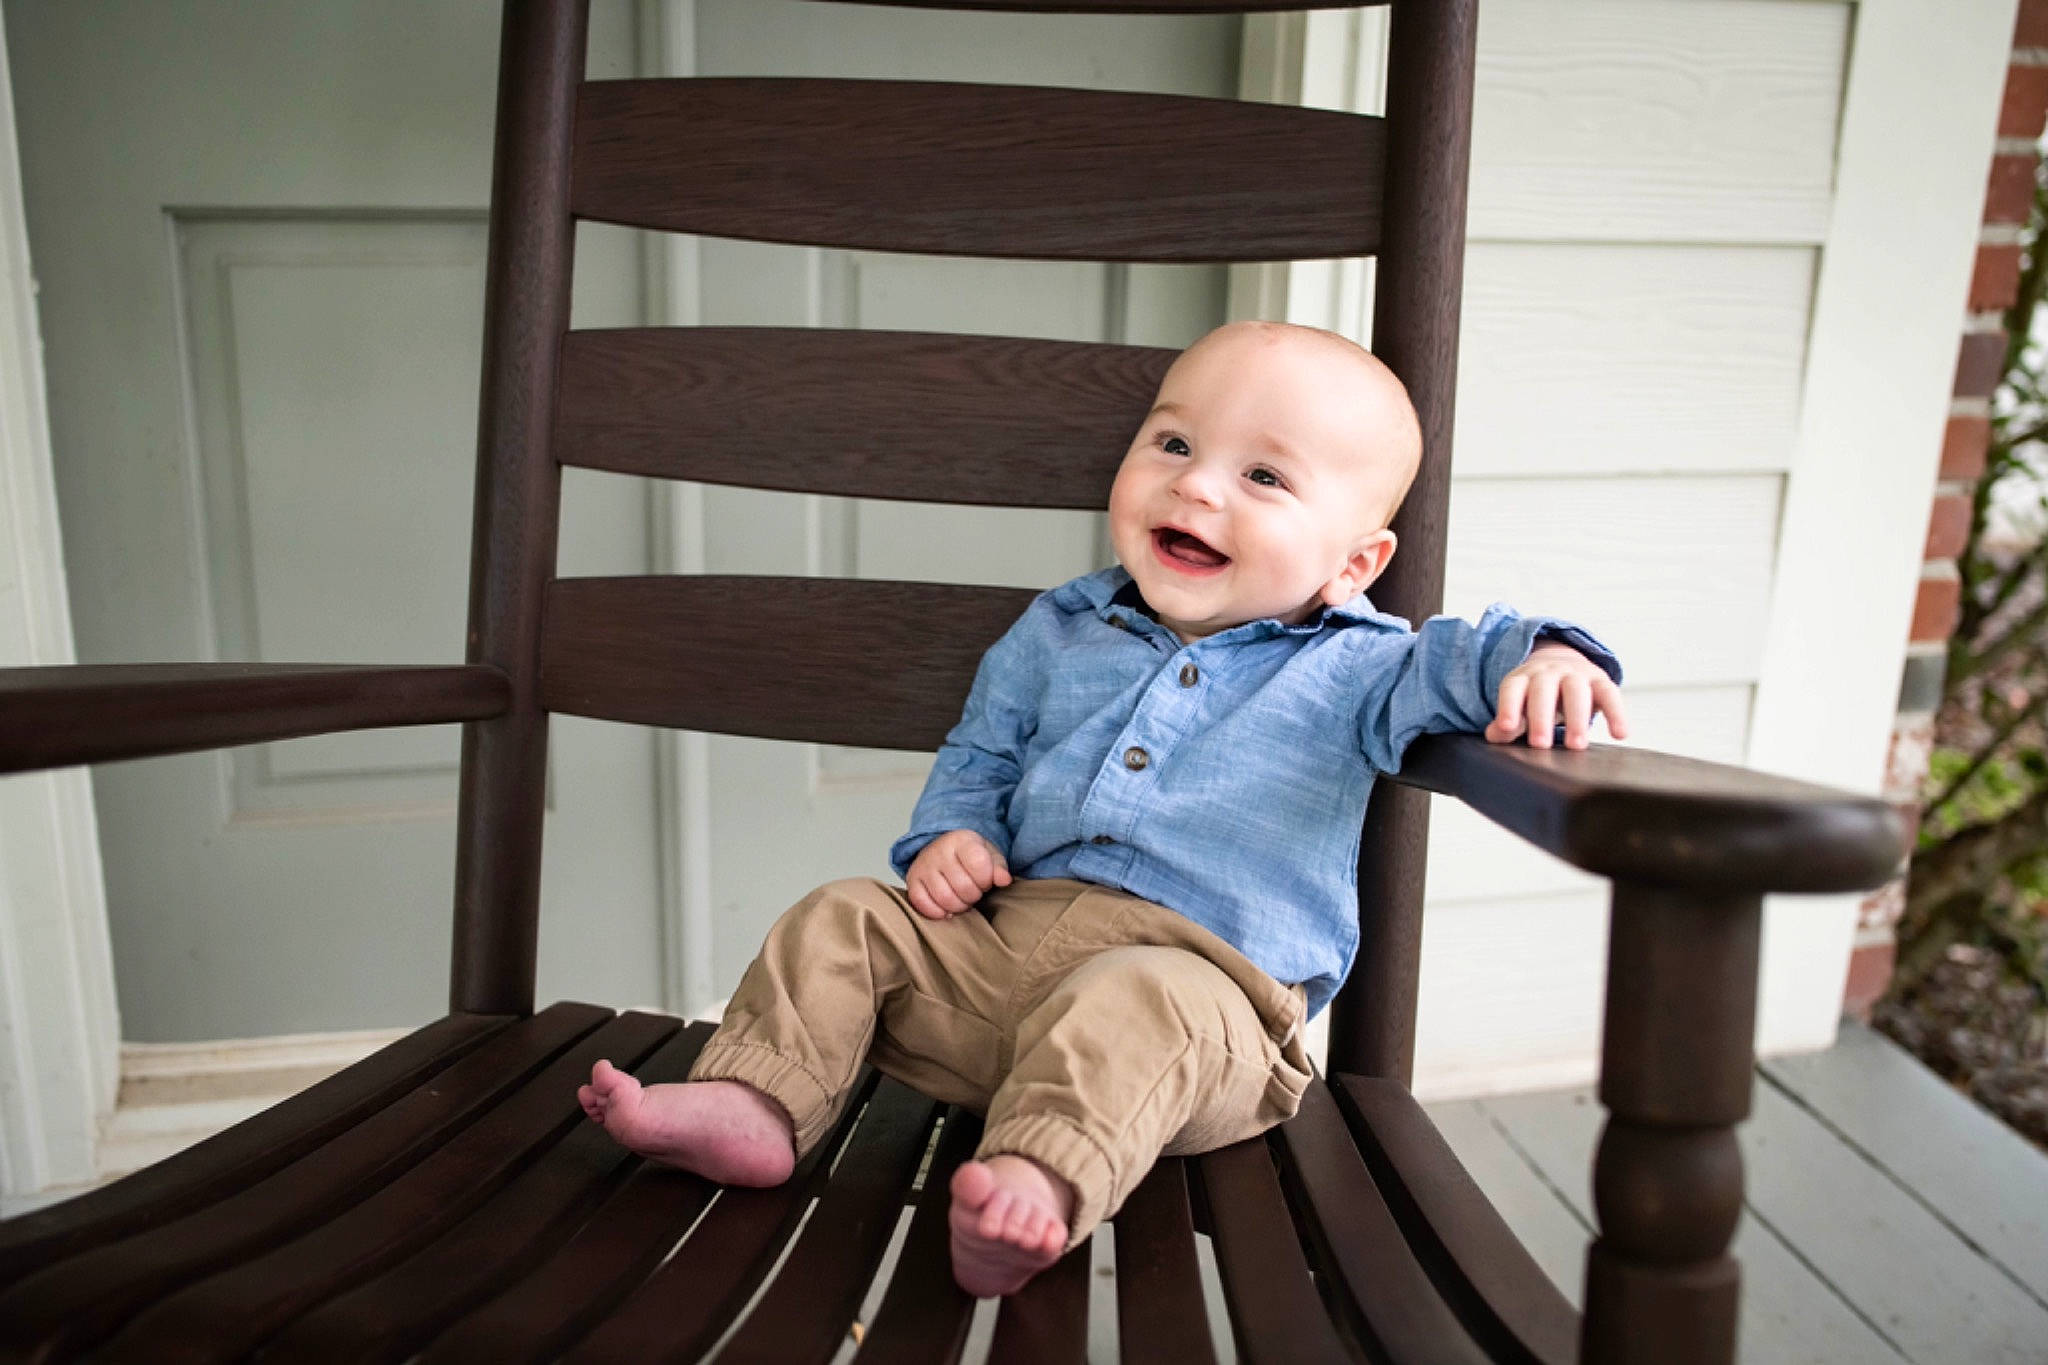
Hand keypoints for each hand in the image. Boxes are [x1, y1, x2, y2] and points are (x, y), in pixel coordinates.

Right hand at [906, 829, 1011, 918]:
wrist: (941, 849)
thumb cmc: (969, 856)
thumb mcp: (989, 855)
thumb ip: (999, 867)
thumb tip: (1004, 880)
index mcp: (961, 840)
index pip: (979, 865)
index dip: (986, 880)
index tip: (985, 880)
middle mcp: (939, 850)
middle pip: (963, 887)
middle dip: (974, 896)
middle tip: (973, 891)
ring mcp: (923, 866)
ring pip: (945, 899)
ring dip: (958, 906)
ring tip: (961, 899)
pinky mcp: (912, 881)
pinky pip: (923, 905)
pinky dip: (938, 912)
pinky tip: (946, 907)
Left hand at [1485, 642, 1628, 750]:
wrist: (1564, 666)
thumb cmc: (1536, 696)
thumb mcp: (1520, 707)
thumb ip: (1508, 722)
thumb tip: (1495, 735)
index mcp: (1523, 677)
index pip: (1512, 688)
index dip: (1508, 706)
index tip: (1506, 727)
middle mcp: (1548, 672)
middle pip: (1543, 690)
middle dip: (1541, 717)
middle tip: (1540, 745)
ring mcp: (1576, 674)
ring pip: (1576, 691)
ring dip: (1577, 718)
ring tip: (1576, 746)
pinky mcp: (1600, 680)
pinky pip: (1610, 694)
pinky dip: (1617, 714)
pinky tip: (1620, 735)